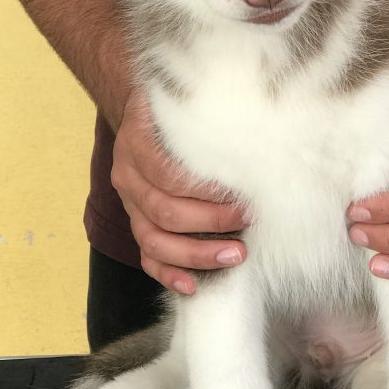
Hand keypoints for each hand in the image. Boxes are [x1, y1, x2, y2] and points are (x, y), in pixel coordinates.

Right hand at [111, 89, 246, 293]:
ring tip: (234, 256)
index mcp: (137, 143)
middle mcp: (127, 175)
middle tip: (248, 224)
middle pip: (165, 211)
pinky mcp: (136, 223)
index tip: (243, 197)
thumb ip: (210, 115)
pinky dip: (168, 274)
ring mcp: (129, 204)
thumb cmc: (175, 112)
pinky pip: (146, 256)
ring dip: (195, 254)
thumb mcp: (187, 103)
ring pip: (153, 240)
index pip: (168, 175)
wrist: (144, 113)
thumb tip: (260, 129)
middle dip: (211, 223)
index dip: (206, 191)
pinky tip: (193, 284)